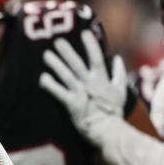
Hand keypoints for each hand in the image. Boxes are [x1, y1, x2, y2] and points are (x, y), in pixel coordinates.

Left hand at [39, 29, 127, 145]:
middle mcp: (91, 84)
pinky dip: (50, 85)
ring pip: (67, 76)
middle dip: (67, 51)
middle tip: (57, 40)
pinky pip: (59, 93)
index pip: (97, 58)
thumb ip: (118, 74)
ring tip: (46, 54)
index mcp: (103, 80)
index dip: (91, 45)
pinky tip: (42, 77)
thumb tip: (117, 58)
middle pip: (77, 64)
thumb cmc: (113, 112)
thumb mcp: (121, 91)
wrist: (108, 131)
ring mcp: (81, 94)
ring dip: (56, 64)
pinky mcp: (72, 105)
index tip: (84, 33)